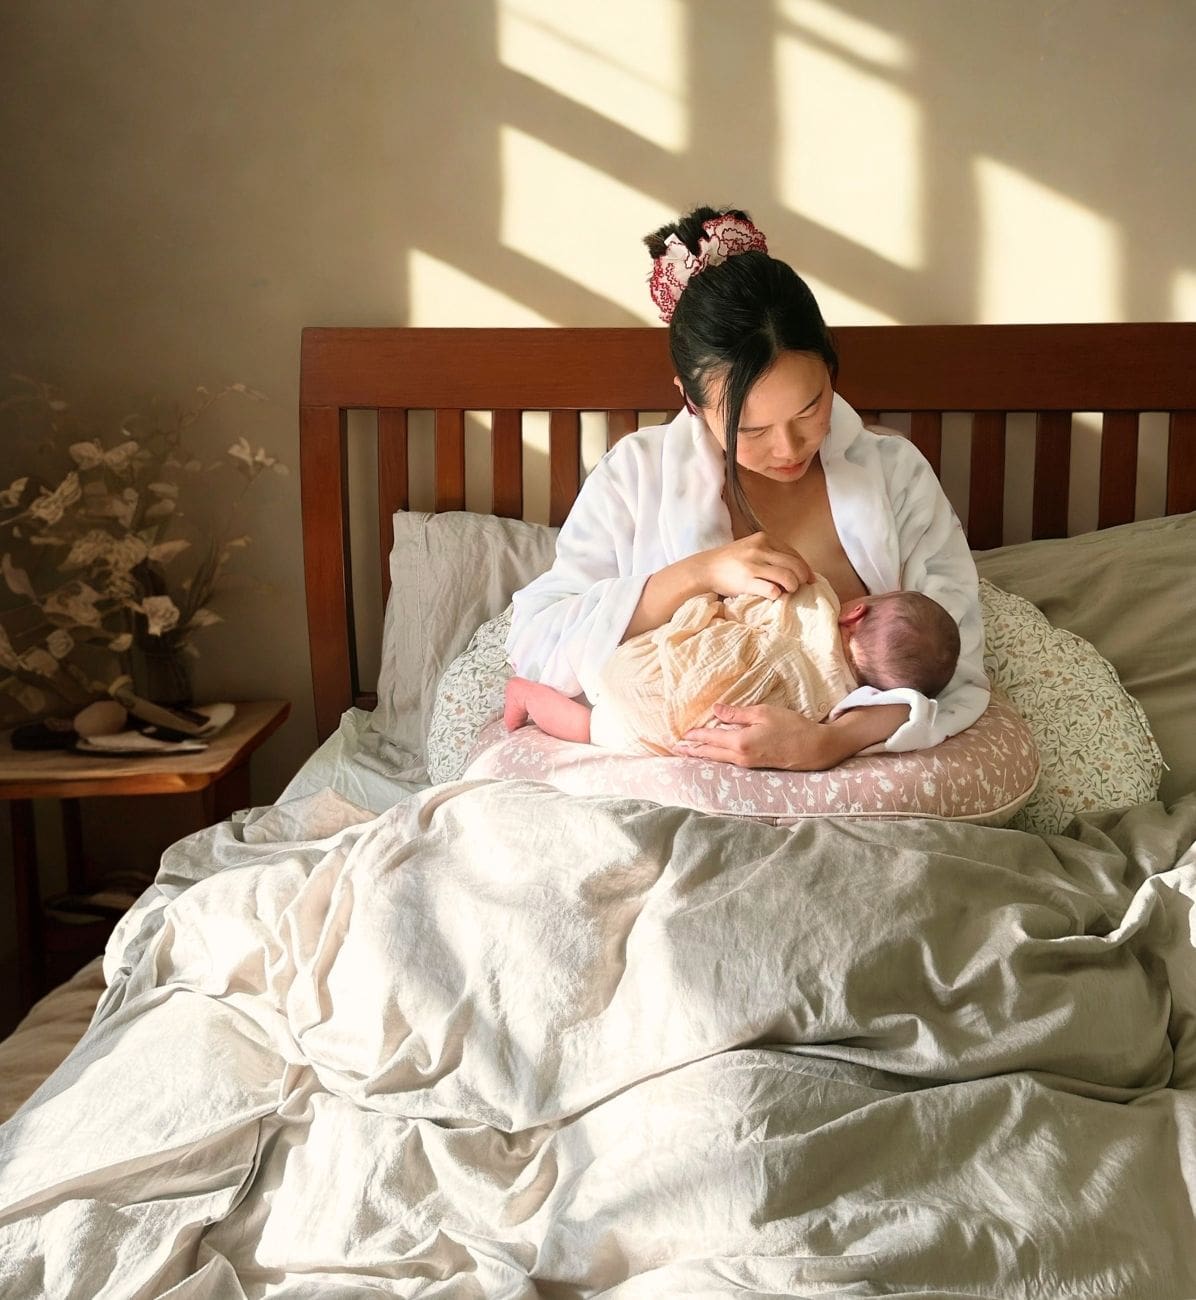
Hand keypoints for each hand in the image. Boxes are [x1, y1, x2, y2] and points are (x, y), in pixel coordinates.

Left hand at [673, 703, 839, 770]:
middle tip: (676, 749)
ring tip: (689, 753)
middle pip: (710, 754)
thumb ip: (737, 714)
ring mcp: (748, 765)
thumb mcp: (763, 713)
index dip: (695, 735)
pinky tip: (713, 756)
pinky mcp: (755, 767)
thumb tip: (716, 710)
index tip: (682, 734)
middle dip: (692, 750)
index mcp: (740, 742)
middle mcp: (740, 757)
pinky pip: (729, 762)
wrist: (814, 748)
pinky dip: (717, 758)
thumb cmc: (791, 726)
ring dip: (702, 755)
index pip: (710, 738)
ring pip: (718, 760)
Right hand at [695, 532, 814, 599]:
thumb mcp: (751, 548)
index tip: (809, 578)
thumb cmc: (730, 561)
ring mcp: (753, 565)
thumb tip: (796, 568)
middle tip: (801, 587)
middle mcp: (760, 549)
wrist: (704, 568)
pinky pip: (773, 590)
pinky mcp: (747, 581)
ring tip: (788, 592)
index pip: (794, 554)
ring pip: (788, 578)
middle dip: (803, 578)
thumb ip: (770, 553)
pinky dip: (777, 595)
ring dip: (793, 587)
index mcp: (764, 538)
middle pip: (795, 565)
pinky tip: (774, 596)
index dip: (805, 568)